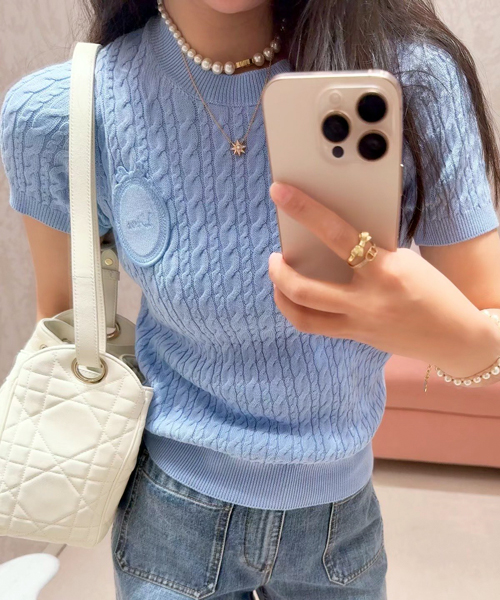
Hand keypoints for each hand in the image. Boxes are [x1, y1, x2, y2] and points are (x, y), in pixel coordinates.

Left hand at [267, 182, 499, 377]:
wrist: (456, 337)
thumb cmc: (435, 291)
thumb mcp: (406, 260)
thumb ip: (370, 251)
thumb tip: (332, 239)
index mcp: (386, 270)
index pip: (337, 234)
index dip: (305, 210)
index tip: (280, 193)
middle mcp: (368, 301)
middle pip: (305, 290)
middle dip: (278, 272)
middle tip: (273, 257)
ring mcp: (360, 325)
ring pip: (303, 318)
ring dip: (282, 297)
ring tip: (279, 280)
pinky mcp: (357, 339)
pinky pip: (318, 327)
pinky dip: (302, 311)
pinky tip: (300, 299)